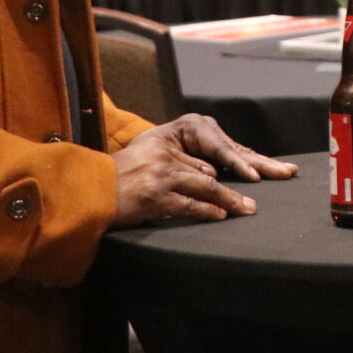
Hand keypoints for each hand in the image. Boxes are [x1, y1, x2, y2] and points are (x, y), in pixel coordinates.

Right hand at [110, 114, 298, 227]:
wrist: (88, 189)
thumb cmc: (119, 176)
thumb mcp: (150, 155)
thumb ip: (179, 160)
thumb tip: (211, 173)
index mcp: (169, 136)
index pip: (211, 150)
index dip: (238, 161)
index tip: (259, 170)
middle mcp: (167, 150)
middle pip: (213, 168)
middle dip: (241, 179)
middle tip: (264, 189)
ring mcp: (162, 172)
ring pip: (206, 186)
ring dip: (229, 201)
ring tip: (247, 209)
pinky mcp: (155, 194)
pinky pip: (189, 204)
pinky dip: (208, 211)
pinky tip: (221, 216)